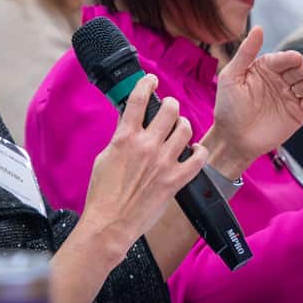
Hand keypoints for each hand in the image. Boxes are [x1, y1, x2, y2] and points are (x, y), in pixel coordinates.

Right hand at [80, 74, 209, 249]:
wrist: (110, 222)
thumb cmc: (103, 194)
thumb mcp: (104, 156)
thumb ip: (119, 136)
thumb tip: (127, 119)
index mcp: (125, 137)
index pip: (138, 98)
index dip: (147, 83)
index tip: (151, 80)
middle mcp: (147, 145)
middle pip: (169, 109)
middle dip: (170, 105)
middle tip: (168, 109)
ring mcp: (164, 162)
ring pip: (185, 128)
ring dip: (183, 125)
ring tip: (179, 129)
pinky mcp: (175, 180)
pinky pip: (198, 158)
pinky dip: (199, 151)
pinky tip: (195, 150)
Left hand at [208, 27, 302, 171]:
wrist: (232, 139)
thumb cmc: (227, 108)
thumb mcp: (231, 76)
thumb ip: (245, 52)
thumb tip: (259, 28)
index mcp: (265, 68)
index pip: (282, 59)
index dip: (289, 58)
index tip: (295, 58)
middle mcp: (280, 80)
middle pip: (298, 70)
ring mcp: (290, 96)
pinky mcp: (297, 113)